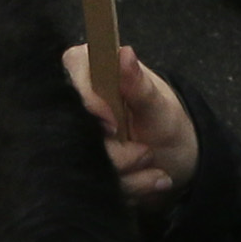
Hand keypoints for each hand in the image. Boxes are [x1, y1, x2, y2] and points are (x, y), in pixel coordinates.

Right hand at [65, 44, 200, 202]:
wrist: (172, 156)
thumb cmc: (163, 119)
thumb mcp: (157, 105)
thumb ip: (138, 84)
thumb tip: (124, 53)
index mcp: (88, 73)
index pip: (68, 80)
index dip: (88, 104)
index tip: (113, 125)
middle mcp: (74, 105)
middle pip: (74, 131)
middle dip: (117, 154)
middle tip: (146, 154)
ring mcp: (75, 138)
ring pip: (84, 164)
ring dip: (127, 176)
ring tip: (154, 169)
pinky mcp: (82, 166)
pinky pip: (95, 185)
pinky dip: (127, 188)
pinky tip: (149, 180)